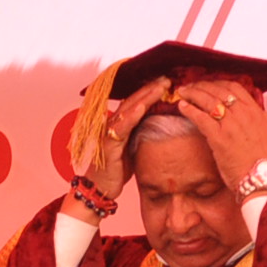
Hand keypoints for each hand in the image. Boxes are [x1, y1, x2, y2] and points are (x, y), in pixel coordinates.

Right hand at [70, 77, 174, 209]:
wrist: (99, 188)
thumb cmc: (114, 170)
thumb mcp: (132, 149)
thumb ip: (140, 135)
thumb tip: (159, 127)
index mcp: (119, 125)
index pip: (136, 103)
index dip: (150, 92)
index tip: (166, 83)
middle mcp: (112, 124)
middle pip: (133, 101)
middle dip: (151, 89)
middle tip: (167, 78)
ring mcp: (109, 132)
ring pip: (129, 109)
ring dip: (145, 96)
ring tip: (160, 86)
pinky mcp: (108, 144)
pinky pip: (121, 127)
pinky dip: (132, 116)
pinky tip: (142, 106)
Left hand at [170, 78, 266, 192]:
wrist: (262, 180)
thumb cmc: (264, 163)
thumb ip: (259, 119)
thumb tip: (253, 111)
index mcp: (256, 112)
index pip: (235, 87)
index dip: (218, 83)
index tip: (209, 85)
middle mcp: (244, 114)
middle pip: (219, 90)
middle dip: (202, 85)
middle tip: (192, 86)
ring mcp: (231, 125)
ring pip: (209, 100)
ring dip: (193, 93)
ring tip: (183, 92)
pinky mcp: (219, 137)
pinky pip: (200, 117)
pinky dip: (189, 109)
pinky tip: (182, 106)